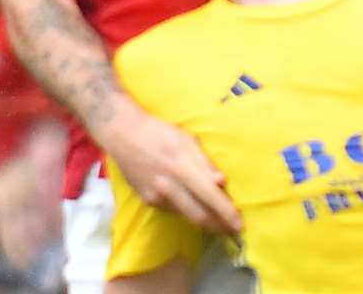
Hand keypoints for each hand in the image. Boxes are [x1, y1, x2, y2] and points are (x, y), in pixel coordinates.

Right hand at [101, 106, 241, 234]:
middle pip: (199, 216)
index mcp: (181, 167)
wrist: (122, 134)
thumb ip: (204, 163)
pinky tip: (192, 204)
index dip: (226, 212)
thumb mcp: (185, 139)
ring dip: (204, 221)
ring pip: (186, 216)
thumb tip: (221, 182)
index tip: (239, 223)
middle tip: (233, 230)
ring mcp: (156, 196)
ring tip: (218, 220)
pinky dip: (186, 209)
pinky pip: (172, 210)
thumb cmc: (159, 132)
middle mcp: (168, 186)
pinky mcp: (147, 201)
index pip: (209, 196)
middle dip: (219, 226)